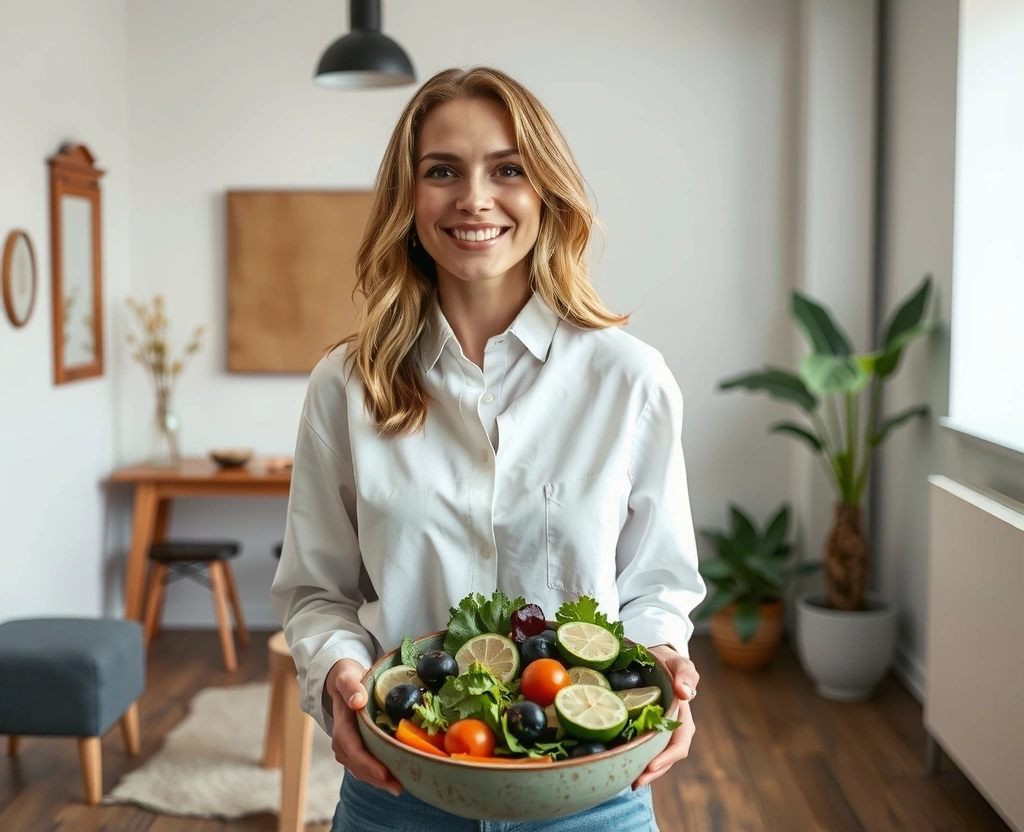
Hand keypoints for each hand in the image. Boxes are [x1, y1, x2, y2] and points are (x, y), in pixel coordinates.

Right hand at [324, 658, 402, 796]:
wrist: (342, 681)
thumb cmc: (347, 678)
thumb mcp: (348, 677)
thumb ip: (351, 688)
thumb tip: (357, 701)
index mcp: (341, 727)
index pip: (354, 750)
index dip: (369, 764)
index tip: (386, 773)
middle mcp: (341, 742)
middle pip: (359, 766)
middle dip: (377, 778)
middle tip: (399, 787)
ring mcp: (347, 748)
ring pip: (361, 771)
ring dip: (378, 781)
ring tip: (399, 787)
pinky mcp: (356, 750)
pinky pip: (365, 767)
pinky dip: (377, 775)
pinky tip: (393, 779)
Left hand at [632, 645, 698, 789]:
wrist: (656, 660)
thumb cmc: (670, 663)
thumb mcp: (680, 664)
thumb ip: (685, 675)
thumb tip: (685, 693)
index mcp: (682, 718)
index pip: (679, 744)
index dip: (667, 757)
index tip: (652, 765)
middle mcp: (672, 730)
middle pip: (666, 758)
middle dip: (653, 772)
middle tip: (635, 782)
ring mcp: (658, 732)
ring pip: (654, 757)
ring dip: (644, 771)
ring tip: (628, 782)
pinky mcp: (644, 731)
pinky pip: (642, 748)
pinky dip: (634, 758)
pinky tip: (621, 764)